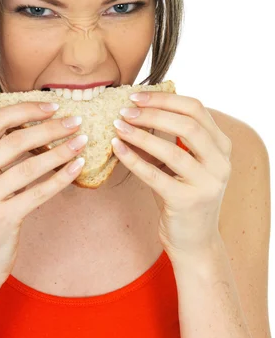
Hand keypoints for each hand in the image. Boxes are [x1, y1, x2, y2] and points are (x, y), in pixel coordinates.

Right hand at [0, 102, 87, 289]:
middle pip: (14, 140)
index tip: (53, 105)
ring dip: (61, 151)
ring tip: (83, 141)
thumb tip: (33, 120)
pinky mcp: (1, 218)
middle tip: (76, 121)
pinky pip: (38, 192)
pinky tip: (78, 166)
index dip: (25, 109)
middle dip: (50, 127)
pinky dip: (61, 177)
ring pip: (30, 166)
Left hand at [111, 92, 231, 259]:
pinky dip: (133, 159)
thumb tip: (136, 109)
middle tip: (124, 111)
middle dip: (152, 113)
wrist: (194, 242)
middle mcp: (220, 163)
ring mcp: (207, 183)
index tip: (136, 96)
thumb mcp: (182, 163)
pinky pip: (155, 175)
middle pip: (187, 124)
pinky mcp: (187, 202)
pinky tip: (116, 148)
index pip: (196, 109)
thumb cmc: (182, 196)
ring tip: (117, 126)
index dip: (165, 98)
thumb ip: (169, 138)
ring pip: (171, 149)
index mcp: (221, 146)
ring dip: (140, 135)